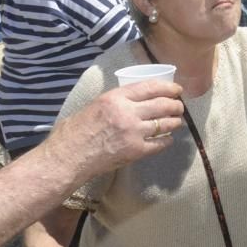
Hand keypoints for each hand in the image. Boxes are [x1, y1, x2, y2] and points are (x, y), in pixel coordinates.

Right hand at [44, 80, 183, 176]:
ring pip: (165, 124)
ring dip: (175, 122)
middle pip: (163, 104)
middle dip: (176, 105)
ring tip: (177, 121)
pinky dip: (167, 140)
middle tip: (179, 106)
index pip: (150, 87)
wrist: (67, 158)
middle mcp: (127, 113)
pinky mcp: (136, 151)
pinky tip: (168, 139)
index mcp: (115, 98)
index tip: (177, 89)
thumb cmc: (74, 131)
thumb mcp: (94, 105)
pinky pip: (160, 143)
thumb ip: (116, 100)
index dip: (168, 87)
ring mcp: (134, 133)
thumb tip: (134, 97)